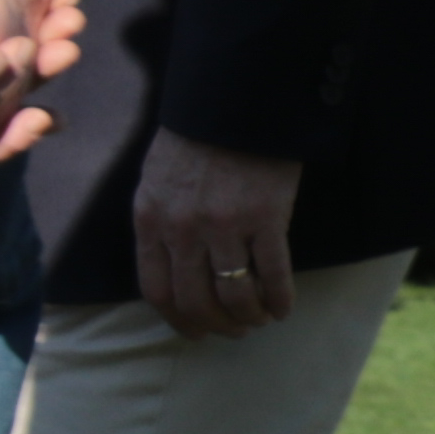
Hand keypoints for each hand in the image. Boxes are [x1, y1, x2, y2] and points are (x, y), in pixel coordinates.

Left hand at [134, 133, 304, 336]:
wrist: (232, 101)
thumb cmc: (195, 140)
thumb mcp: (156, 181)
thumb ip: (158, 224)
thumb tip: (169, 268)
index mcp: (150, 220)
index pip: (157, 289)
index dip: (178, 319)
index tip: (195, 331)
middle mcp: (182, 229)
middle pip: (195, 300)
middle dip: (216, 325)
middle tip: (234, 331)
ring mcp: (224, 225)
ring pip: (234, 295)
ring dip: (248, 317)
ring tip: (259, 319)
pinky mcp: (265, 217)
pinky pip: (273, 274)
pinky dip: (279, 299)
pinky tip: (284, 308)